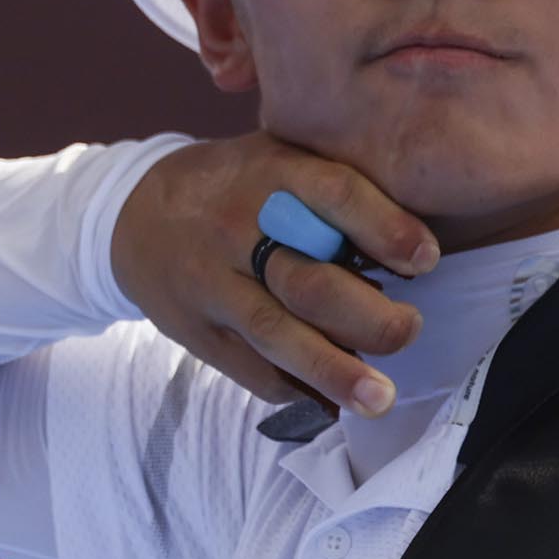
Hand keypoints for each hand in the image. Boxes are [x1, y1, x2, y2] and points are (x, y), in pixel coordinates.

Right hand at [108, 133, 439, 417]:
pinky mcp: (197, 333)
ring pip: (277, 334)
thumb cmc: (238, 186)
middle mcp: (236, 229)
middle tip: (408, 330)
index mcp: (269, 173)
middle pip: (308, 280)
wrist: (131, 216)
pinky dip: (298, 389)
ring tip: (380, 398)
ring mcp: (211, 285)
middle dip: (369, 317)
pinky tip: (336, 402)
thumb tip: (422, 227)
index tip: (427, 259)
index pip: (334, 194)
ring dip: (334, 371)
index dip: (385, 228)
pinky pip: (253, 370)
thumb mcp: (279, 156)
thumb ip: (336, 182)